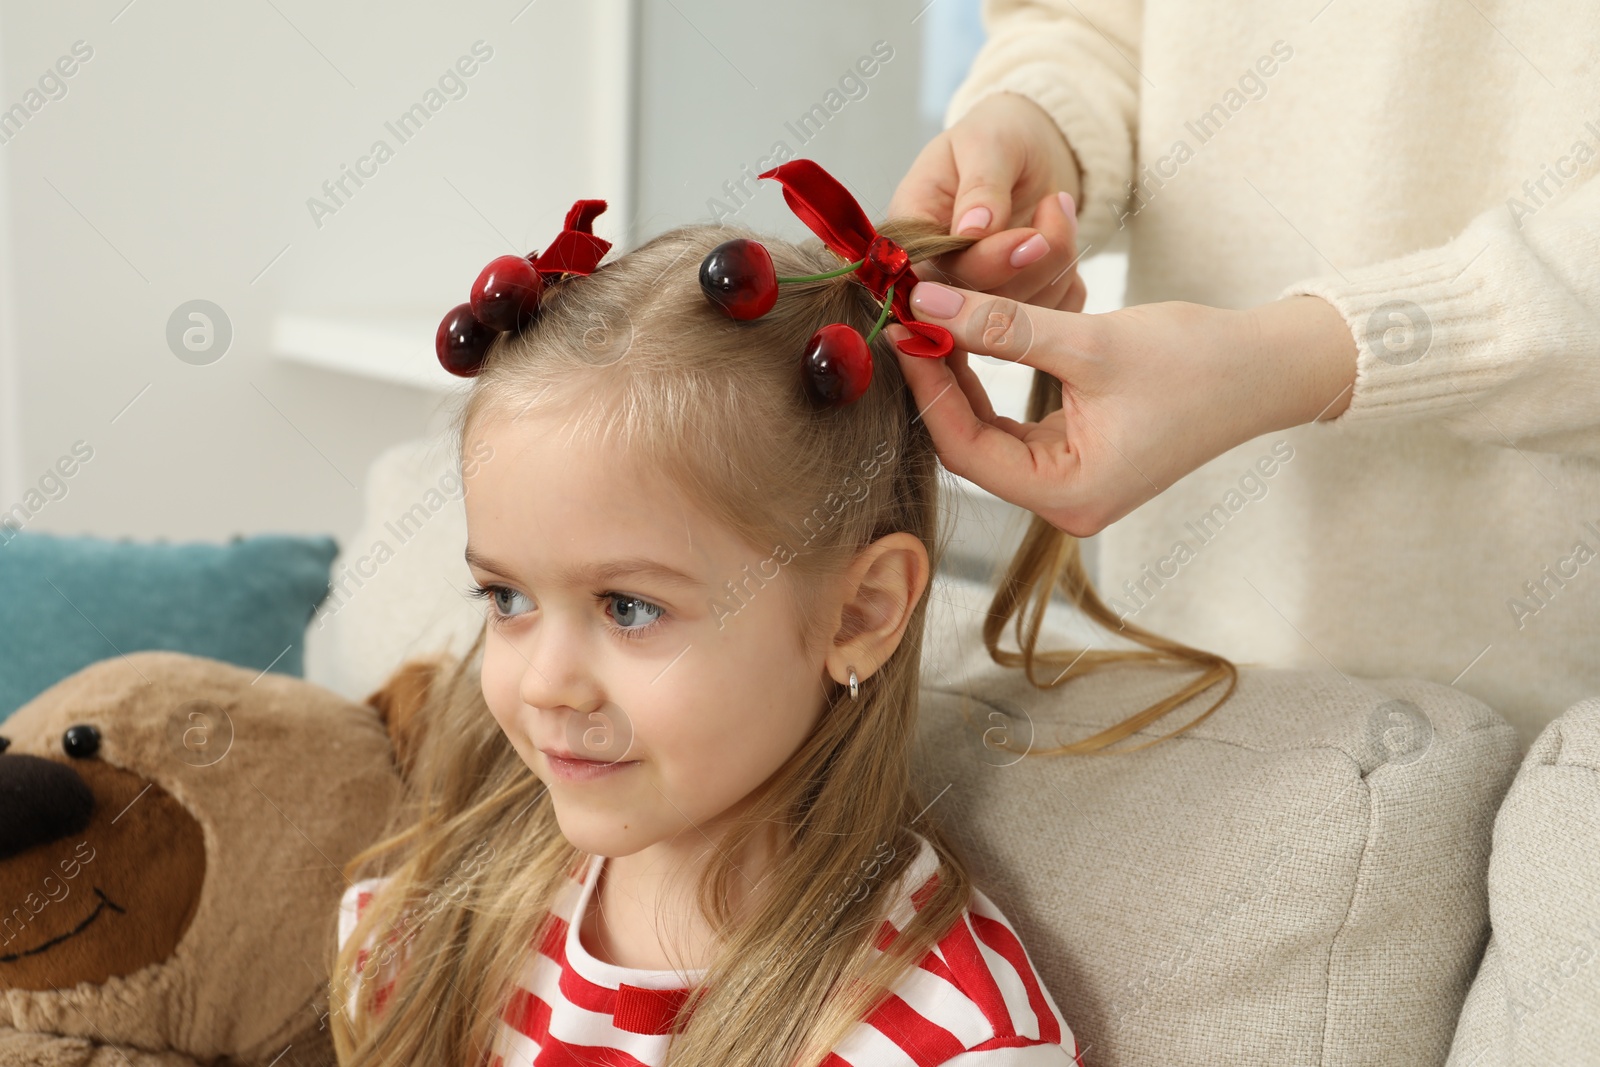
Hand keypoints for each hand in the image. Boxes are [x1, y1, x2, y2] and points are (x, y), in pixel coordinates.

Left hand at [887, 286, 1358, 536]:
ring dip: (959, 381)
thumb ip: (1004, 327)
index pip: (966, 449)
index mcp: (1068, 495)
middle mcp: (1064, 504)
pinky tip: (968, 341)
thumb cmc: (1196, 360)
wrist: (1267, 369)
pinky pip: (1013, 429)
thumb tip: (928, 303)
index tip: (903, 328)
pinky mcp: (1078, 460)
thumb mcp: (1090, 341)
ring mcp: (1071, 485)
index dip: (928, 387)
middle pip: (970, 447)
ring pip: (987, 436)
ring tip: (930, 323)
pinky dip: (990, 386)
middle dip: (937, 383)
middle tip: (907, 321)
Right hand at [890, 93, 1085, 312]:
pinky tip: (1064, 240)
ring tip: (1059, 206)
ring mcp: (973, 297)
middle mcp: (934, 275)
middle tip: (1057, 208)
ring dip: (1056, 264)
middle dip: (1030, 264)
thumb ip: (981, 185)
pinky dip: (1067, 283)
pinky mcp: (1011, 309)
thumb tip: (972, 230)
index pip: (935, 274)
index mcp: (912, 233)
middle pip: (976, 305)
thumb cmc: (996, 137)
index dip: (985, 265)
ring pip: (1017, 315)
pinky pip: (1048, 316)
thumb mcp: (987, 142)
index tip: (1031, 238)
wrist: (1028, 152)